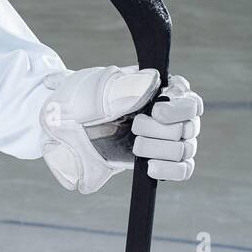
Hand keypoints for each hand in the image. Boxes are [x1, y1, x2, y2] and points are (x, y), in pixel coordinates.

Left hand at [39, 65, 201, 193]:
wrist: (61, 126)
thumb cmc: (79, 100)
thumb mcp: (97, 89)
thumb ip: (127, 87)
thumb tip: (154, 81)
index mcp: (160, 91)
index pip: (190, 101)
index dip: (180, 108)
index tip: (156, 111)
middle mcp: (169, 115)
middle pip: (189, 127)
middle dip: (162, 131)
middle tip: (135, 128)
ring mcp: (164, 139)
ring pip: (185, 149)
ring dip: (161, 150)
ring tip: (136, 147)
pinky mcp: (157, 159)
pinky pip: (181, 169)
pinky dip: (170, 170)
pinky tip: (151, 168)